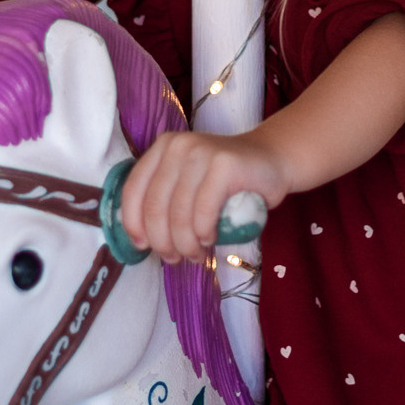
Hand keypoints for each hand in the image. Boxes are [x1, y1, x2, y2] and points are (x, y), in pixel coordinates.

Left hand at [120, 130, 291, 262]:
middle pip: (156, 206)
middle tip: (174, 258)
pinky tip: (209, 239)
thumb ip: (165, 199)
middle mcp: (178, 146)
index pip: (134, 189)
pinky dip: (203, 233)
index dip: (133, 223)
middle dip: (162, 242)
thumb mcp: (188, 183)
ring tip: (194, 254)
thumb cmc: (225, 181)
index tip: (141, 247)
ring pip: (179, 213)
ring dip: (185, 244)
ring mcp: (202, 152)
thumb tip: (140, 240)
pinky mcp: (225, 165)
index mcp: (162, 147)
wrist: (271, 160)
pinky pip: (203, 211)